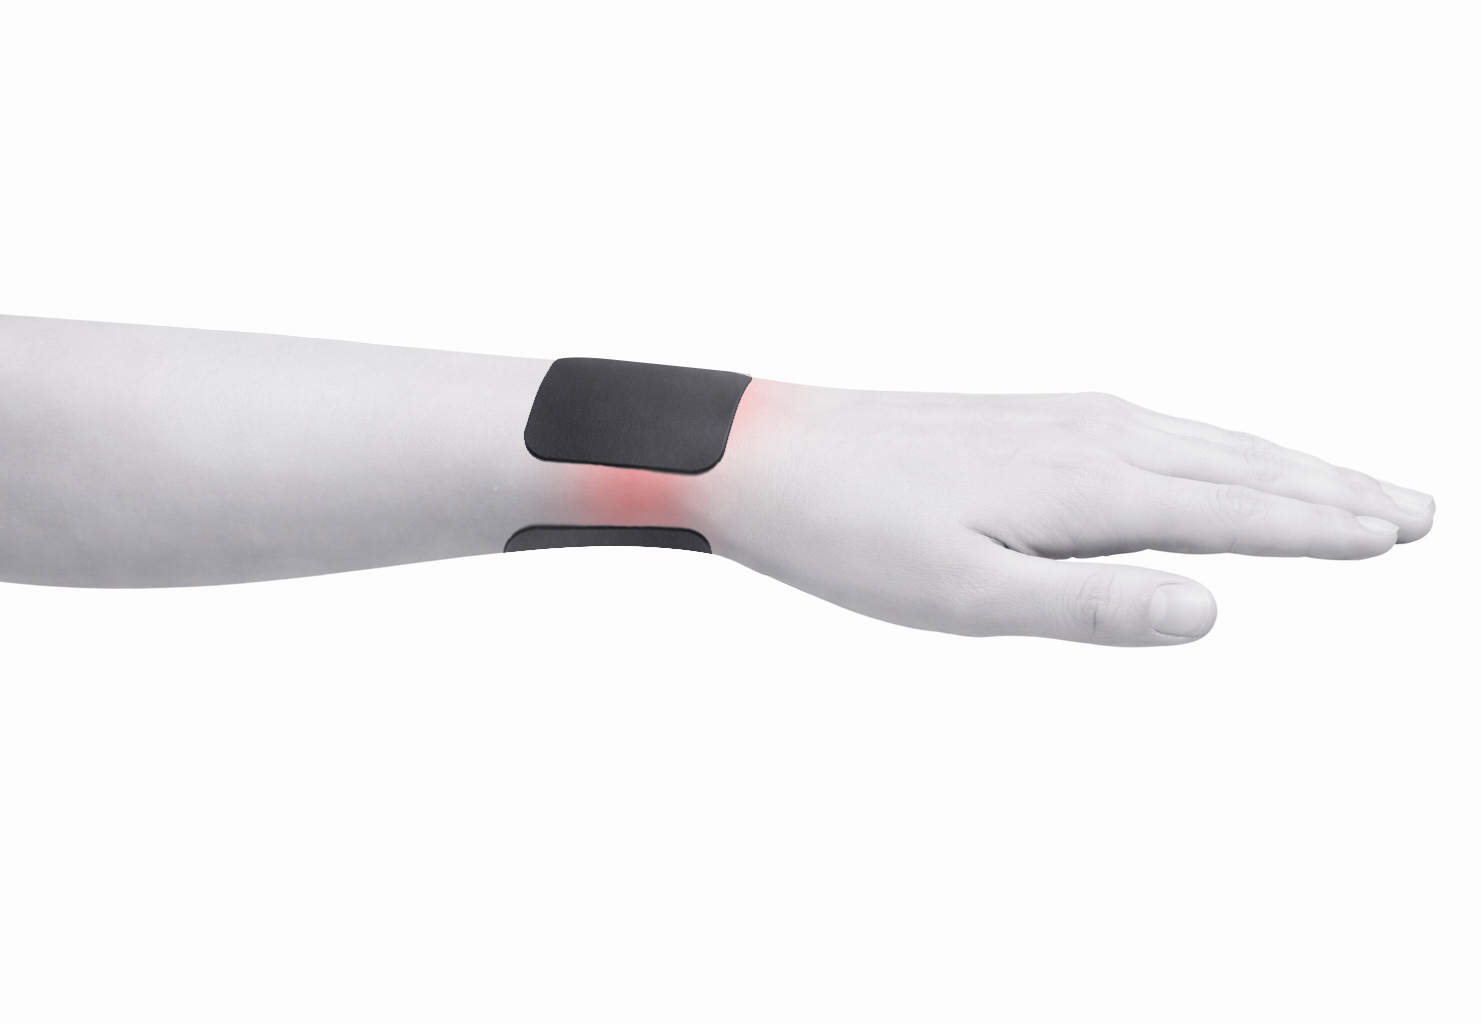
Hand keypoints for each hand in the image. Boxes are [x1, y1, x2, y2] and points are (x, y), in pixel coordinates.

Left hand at [697, 382, 1434, 645]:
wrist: (761, 457)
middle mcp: (1088, 437)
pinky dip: (1208, 449)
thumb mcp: (965, 596)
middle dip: (1329, 490)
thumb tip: (1215, 611)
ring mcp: (1055, 419)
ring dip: (1278, 465)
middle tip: (1416, 512)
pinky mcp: (1022, 420)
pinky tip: (1205, 461)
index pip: (1236, 510)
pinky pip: (1148, 431)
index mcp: (1087, 486)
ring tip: (1340, 487)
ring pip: (1197, 443)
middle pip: (1237, 465)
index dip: (1322, 529)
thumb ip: (1092, 606)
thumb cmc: (851, 533)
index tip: (1401, 535)